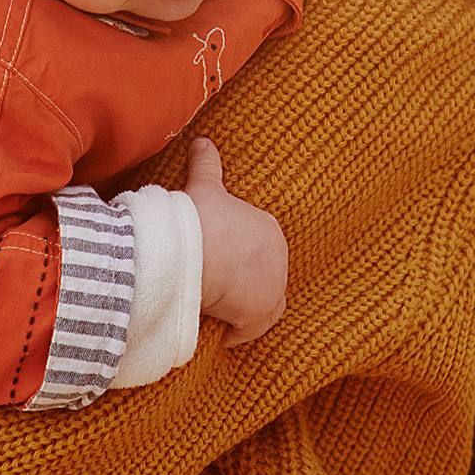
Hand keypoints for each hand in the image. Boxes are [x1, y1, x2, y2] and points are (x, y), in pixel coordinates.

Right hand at [184, 137, 287, 345]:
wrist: (195, 248)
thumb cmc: (199, 217)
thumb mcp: (205, 186)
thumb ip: (207, 164)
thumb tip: (202, 140)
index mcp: (269, 229)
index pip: (263, 251)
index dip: (243, 262)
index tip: (223, 268)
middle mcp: (279, 258)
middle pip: (266, 279)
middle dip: (247, 288)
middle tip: (220, 292)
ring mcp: (273, 286)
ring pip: (265, 307)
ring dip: (246, 312)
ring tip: (221, 313)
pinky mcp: (260, 313)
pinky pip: (251, 329)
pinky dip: (239, 333)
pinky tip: (223, 334)